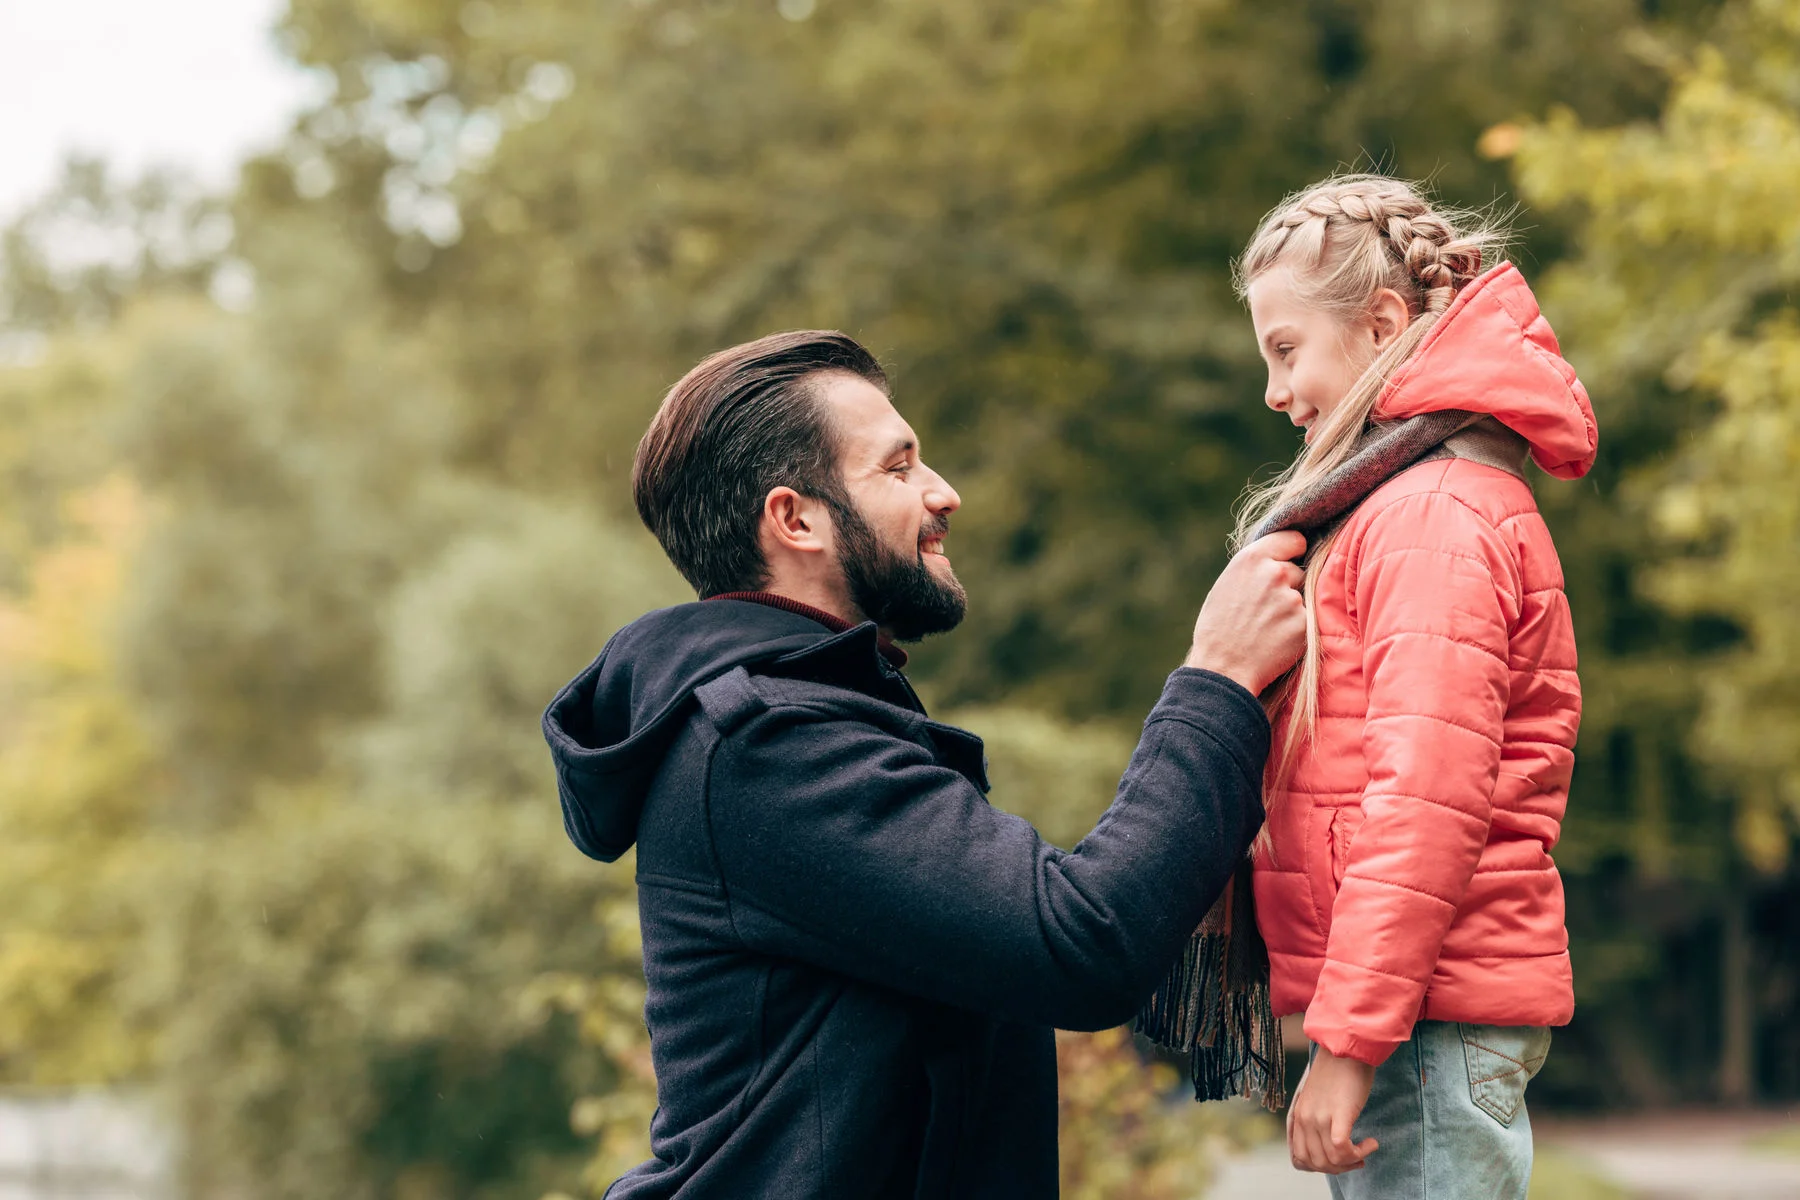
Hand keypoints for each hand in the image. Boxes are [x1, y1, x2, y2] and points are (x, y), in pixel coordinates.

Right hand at [1184, 531, 1307, 693]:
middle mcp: (1274, 574)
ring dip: (1291, 610)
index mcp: (1251, 559)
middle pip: (1297, 570)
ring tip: (1266, 628)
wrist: (1223, 670)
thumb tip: (1277, 560)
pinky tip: (1275, 640)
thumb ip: (1253, 569)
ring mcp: (1292, 599)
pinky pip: (1306, 620)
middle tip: (1264, 609)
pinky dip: (1296, 630)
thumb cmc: (1218, 630)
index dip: (1291, 551)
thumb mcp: (1226, 586)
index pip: (1293, 539)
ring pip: (1302, 597)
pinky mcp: (1304, 624)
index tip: (1289, 560)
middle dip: (1287, 586)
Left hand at [1286, 1044, 1378, 1173]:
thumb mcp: (1318, 1101)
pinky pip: (1342, 1148)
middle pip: (1317, 1163)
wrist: (1347, 1049)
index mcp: (1298, 1117)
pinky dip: (1358, 1153)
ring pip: (1332, 1159)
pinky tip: (1371, 1143)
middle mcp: (1305, 1119)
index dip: (1320, 1167)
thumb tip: (1328, 1147)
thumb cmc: (1337, 1074)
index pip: (1300, 1160)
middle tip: (1357, 1159)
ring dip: (1353, 1161)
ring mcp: (1319, 1117)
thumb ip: (1315, 1121)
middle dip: (1339, 1168)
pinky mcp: (1338, 1113)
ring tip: (1366, 1149)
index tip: (1338, 1160)